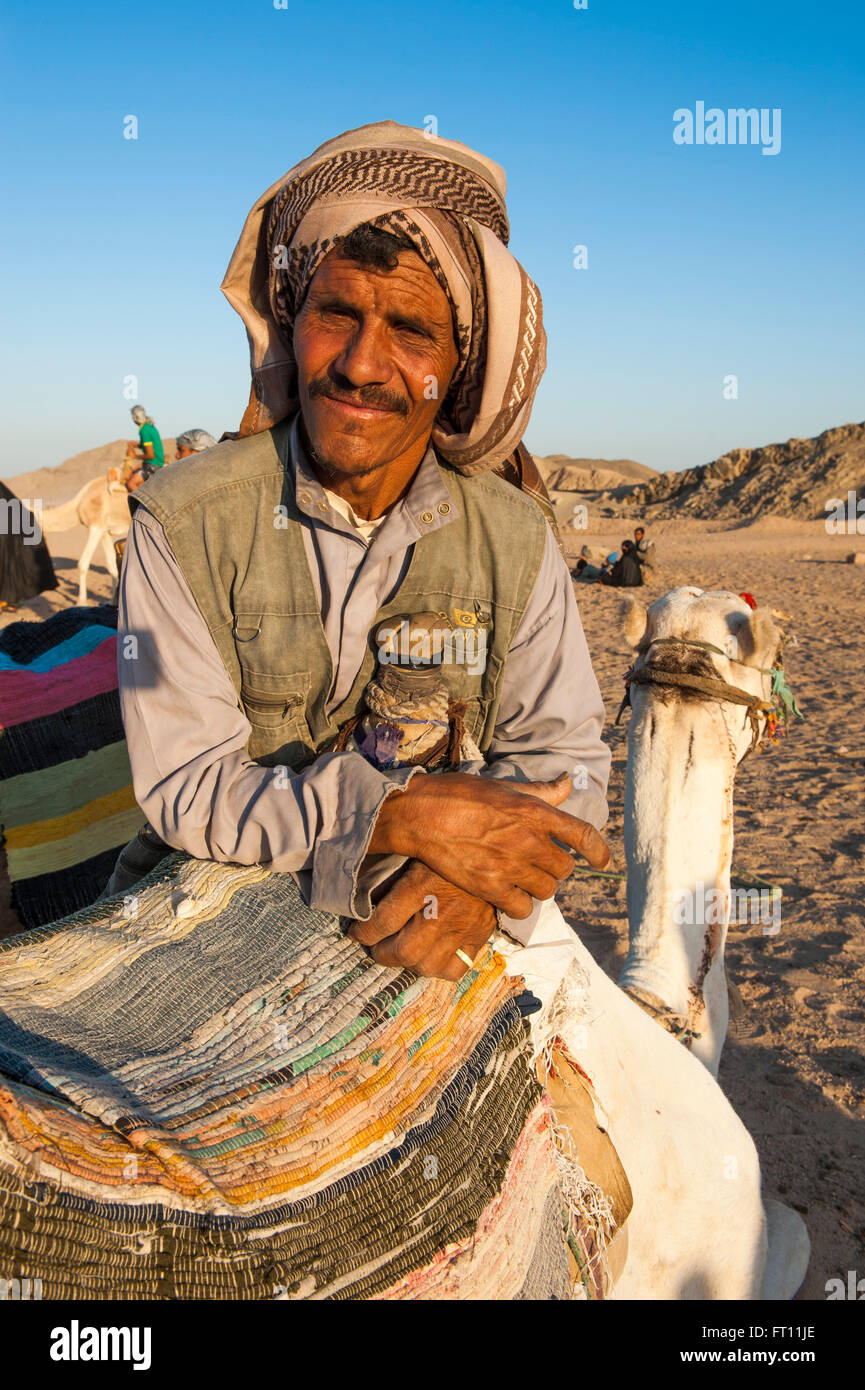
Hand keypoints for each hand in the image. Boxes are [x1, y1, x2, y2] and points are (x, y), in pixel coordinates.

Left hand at [350, 861, 495, 980]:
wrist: (495, 848)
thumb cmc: (446, 847)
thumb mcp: (414, 850)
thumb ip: (389, 873)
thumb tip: (363, 897)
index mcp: (421, 884)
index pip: (382, 922)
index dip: (363, 932)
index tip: (357, 932)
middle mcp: (441, 911)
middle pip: (403, 952)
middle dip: (381, 954)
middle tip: (376, 946)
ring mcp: (463, 927)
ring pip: (427, 966)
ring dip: (408, 963)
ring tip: (402, 952)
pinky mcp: (479, 936)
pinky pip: (455, 969)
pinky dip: (438, 969)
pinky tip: (431, 955)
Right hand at [369, 772, 608, 918]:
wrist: (420, 815)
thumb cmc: (459, 794)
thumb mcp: (504, 785)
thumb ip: (540, 791)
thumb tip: (568, 783)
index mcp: (534, 811)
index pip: (583, 834)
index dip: (599, 851)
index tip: (602, 861)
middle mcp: (528, 840)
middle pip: (565, 868)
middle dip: (556, 868)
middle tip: (540, 864)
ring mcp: (511, 866)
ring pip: (547, 890)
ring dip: (540, 887)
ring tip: (525, 880)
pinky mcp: (491, 887)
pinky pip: (523, 908)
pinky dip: (520, 905)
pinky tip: (509, 895)